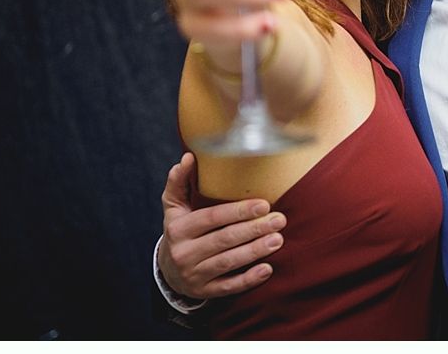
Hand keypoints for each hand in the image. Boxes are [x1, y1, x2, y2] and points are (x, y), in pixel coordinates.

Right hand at [157, 152, 287, 298]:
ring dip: (255, 251)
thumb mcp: (174, 207)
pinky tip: (267, 269)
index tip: (263, 204)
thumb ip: (179, 182)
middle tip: (279, 220)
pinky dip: (248, 279)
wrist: (169, 270)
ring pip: (228, 263)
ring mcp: (194, 274)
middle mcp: (184, 253)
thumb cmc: (181, 230)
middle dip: (253, 229)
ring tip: (278, 239)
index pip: (211, 218)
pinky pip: (228, 287)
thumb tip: (187, 157)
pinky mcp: (205, 291)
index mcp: (179, 228)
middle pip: (223, 240)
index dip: (238, 211)